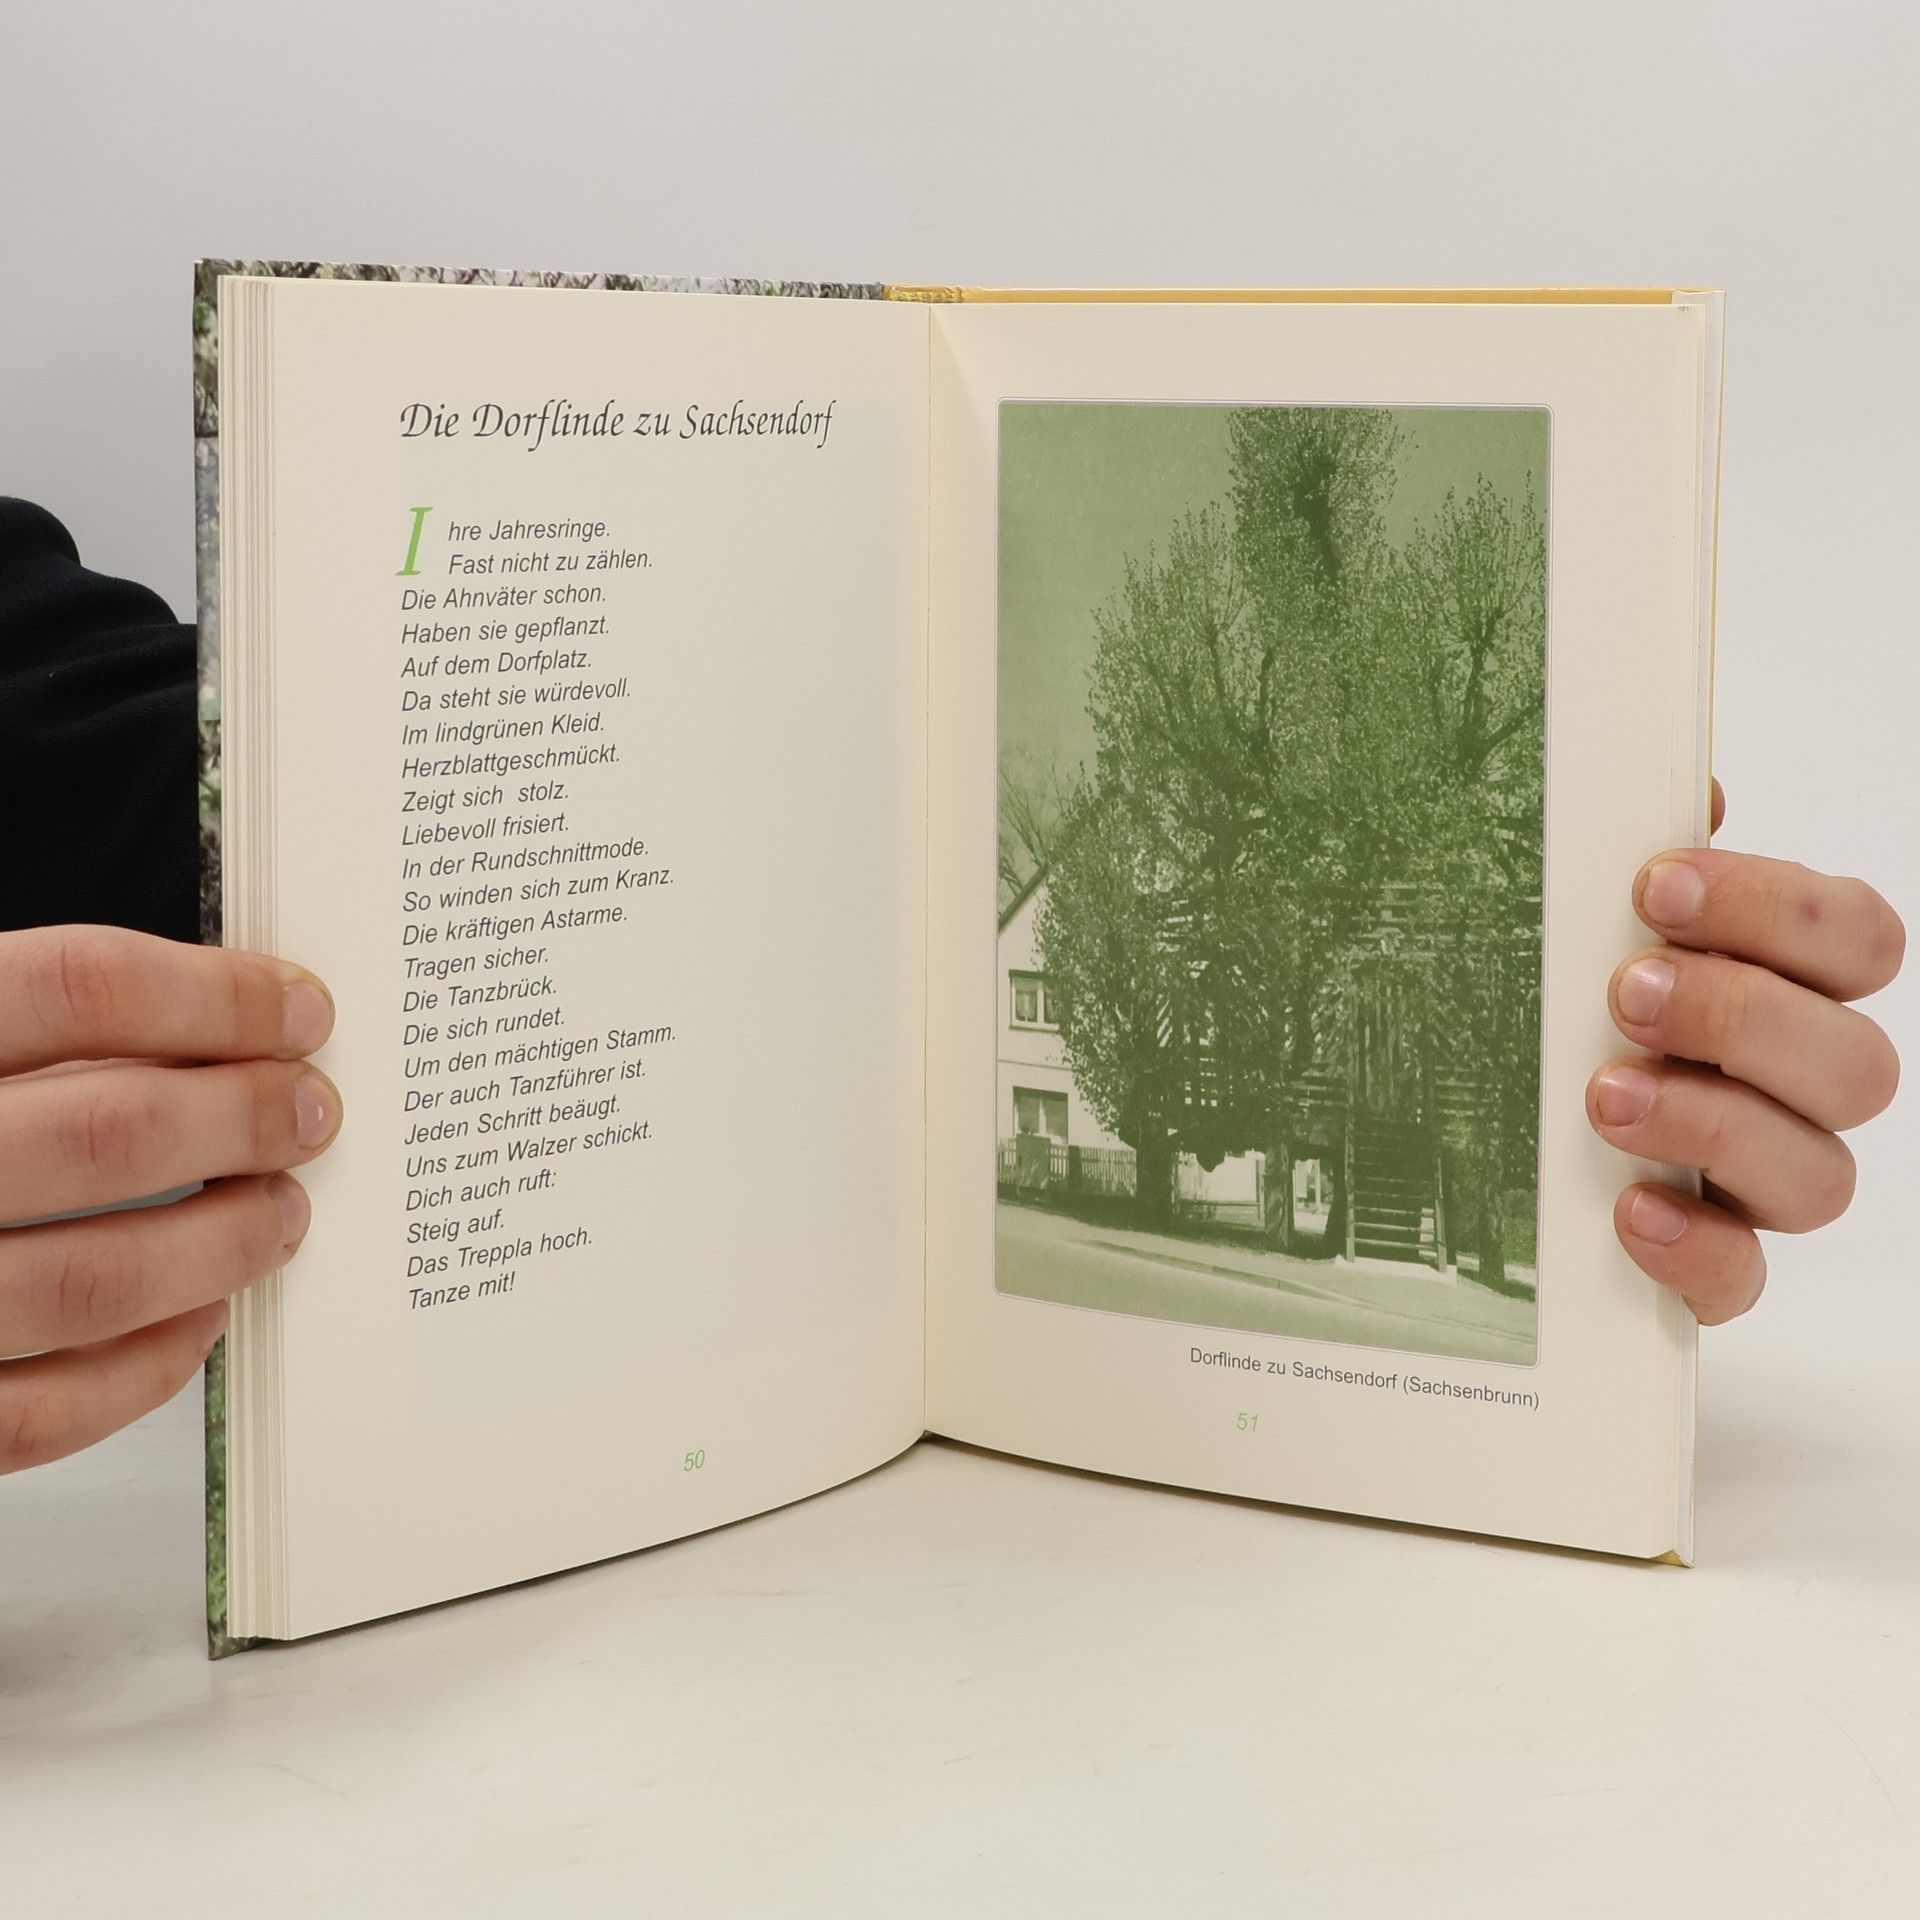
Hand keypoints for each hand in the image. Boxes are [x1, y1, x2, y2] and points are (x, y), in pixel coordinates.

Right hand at [0, 926, 340, 1470]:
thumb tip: (202, 1024)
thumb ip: (12, 1026)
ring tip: (284, 1210)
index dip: (214, 994)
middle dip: (244, 1117)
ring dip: (218, 1245)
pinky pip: (36, 1411)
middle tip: (314, 1111)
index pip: (76, 985)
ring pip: (89, 1279)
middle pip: (107, 1130)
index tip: (300, 1008)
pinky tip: (198, 1321)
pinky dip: (141, 1369)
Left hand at [1589, 783, 1902, 1323]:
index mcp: (1784, 989)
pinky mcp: (1706, 1268)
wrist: (1467, 1140)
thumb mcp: (1564, 922)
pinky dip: (1694, 1248)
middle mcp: (1793, 1091)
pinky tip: (1626, 1210)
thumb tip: (1686, 785)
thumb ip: (1628, 862)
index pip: (1857, 941)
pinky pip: (1742, 1281)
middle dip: (1743, 1017)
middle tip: (1625, 991)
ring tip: (1605, 1097)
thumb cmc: (1548, 1007)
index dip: (1777, 909)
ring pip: (1819, 1175)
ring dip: (1715, 1126)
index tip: (1654, 885)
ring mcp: (1758, 1186)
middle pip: (1858, 1063)